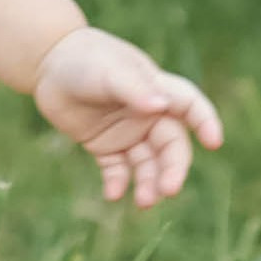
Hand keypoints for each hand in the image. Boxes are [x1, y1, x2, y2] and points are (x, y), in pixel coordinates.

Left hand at [32, 26, 222, 206]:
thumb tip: (161, 106)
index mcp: (156, 89)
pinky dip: (118, 184)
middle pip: (171, 146)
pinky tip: (112, 194)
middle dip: (173, 169)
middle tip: (168, 190)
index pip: (189, 105)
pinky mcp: (105, 146)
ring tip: (142, 202)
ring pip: (148, 164)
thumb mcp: (109, 70)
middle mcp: (147, 114)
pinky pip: (118, 171)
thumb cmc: (84, 58)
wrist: (47, 62)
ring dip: (148, 183)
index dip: (205, 121)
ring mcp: (127, 132)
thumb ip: (134, 89)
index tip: (213, 142)